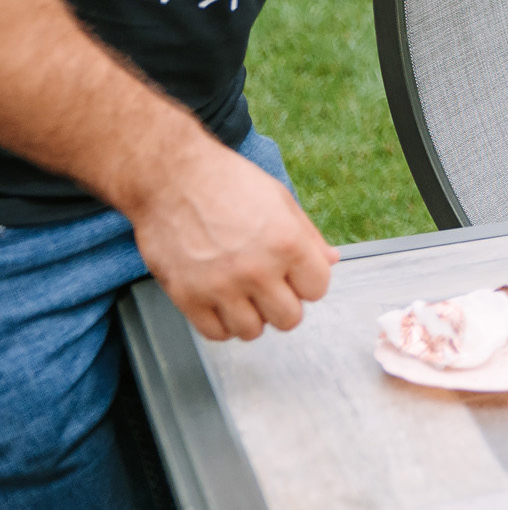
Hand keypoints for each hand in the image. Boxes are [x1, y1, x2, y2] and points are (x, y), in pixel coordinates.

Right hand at [127, 138, 337, 342]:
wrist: (172, 178)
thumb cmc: (228, 182)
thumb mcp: (281, 199)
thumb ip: (309, 236)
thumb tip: (331, 260)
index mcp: (287, 243)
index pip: (317, 289)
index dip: (308, 282)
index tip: (295, 275)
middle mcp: (257, 270)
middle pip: (288, 318)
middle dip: (284, 304)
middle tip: (271, 289)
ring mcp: (220, 287)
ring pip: (252, 332)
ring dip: (253, 317)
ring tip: (244, 296)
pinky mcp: (187, 297)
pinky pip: (215, 333)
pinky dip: (222, 324)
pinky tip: (222, 304)